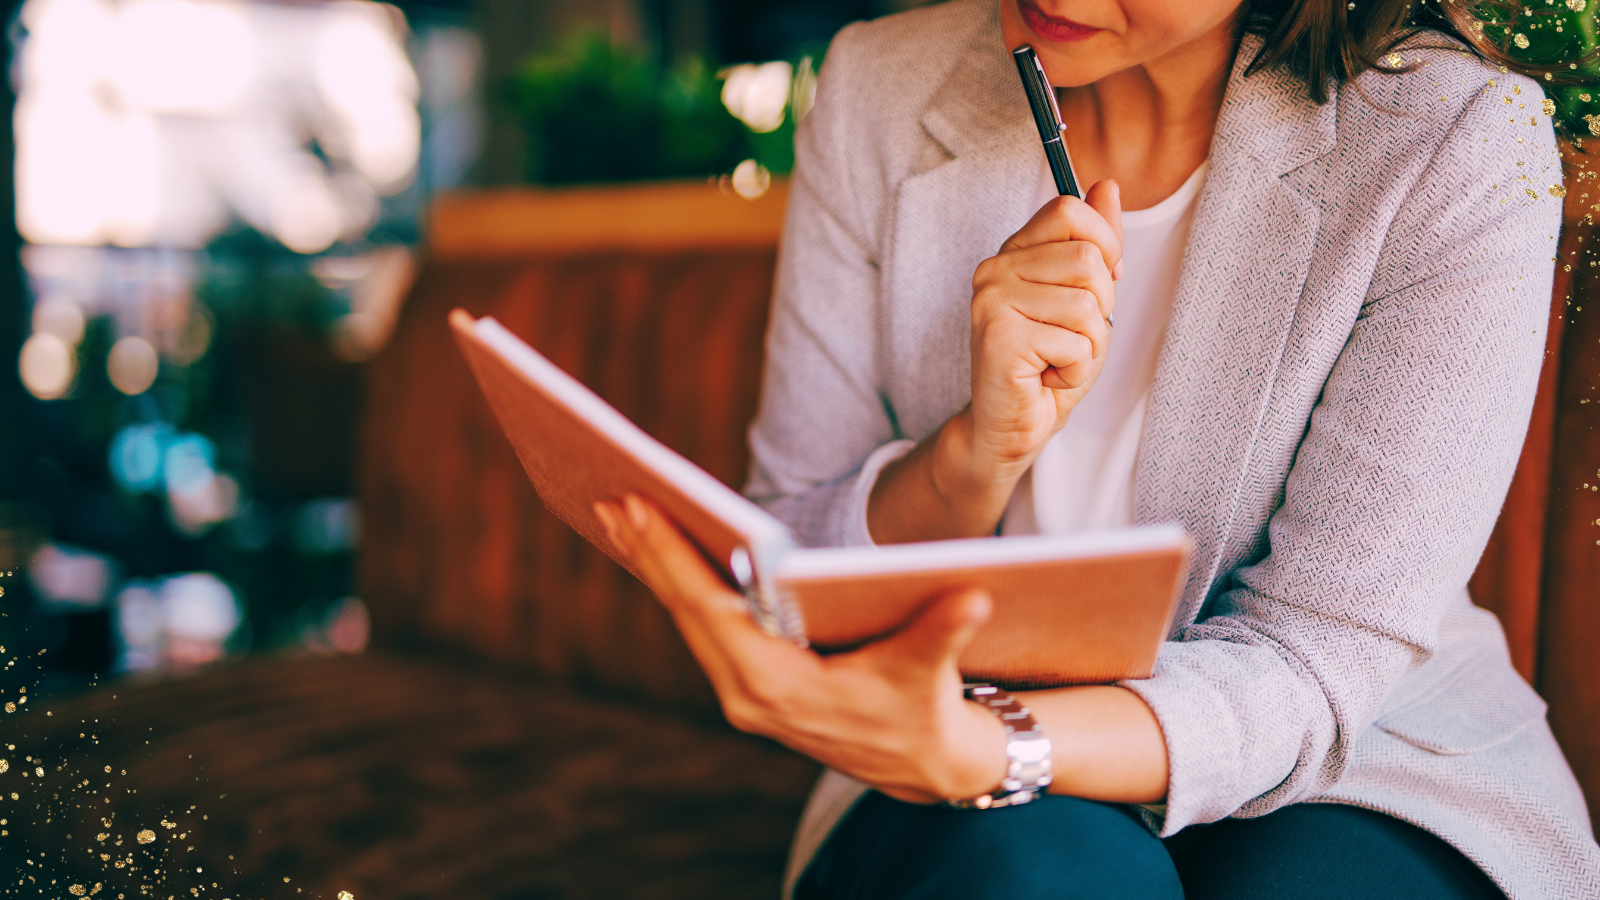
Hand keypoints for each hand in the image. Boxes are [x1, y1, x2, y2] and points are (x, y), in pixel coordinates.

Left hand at [594, 494, 1009, 803]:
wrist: (923, 765)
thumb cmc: (923, 710)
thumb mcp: (930, 671)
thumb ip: (943, 633)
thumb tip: (973, 598)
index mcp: (779, 687)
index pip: (711, 610)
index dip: (672, 557)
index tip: (637, 510)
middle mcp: (748, 695)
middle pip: (685, 612)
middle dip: (648, 553)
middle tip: (610, 496)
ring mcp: (743, 695)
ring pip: (688, 621)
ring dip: (656, 568)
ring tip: (623, 516)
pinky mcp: (748, 688)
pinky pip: (702, 629)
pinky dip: (680, 587)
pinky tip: (663, 554)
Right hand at [866, 180, 1123, 543]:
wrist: (1008, 428)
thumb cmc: (1046, 366)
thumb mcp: (1083, 298)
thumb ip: (1095, 245)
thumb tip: (1108, 185)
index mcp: (1013, 253)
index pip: (1071, 210)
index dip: (1103, 247)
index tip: (1095, 288)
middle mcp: (994, 269)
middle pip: (1088, 260)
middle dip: (1101, 309)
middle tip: (1070, 339)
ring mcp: (991, 301)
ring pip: (1087, 305)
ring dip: (1090, 345)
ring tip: (1057, 360)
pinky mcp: (998, 337)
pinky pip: (1076, 343)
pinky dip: (1076, 370)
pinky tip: (1046, 378)